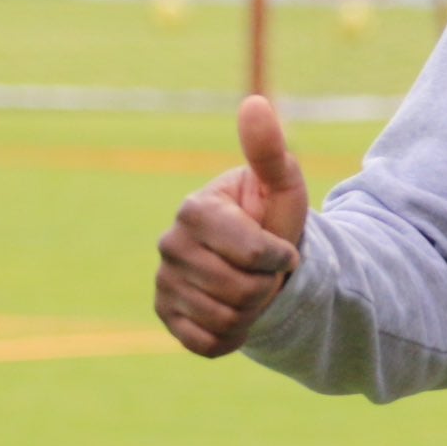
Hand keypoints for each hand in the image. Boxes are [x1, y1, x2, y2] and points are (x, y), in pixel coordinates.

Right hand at [154, 95, 309, 357]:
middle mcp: (170, 245)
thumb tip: (254, 102)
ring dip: (253, 311)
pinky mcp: (166, 316)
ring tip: (251, 288)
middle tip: (266, 271)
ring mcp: (164, 282)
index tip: (281, 246)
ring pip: (226, 319)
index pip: (252, 253)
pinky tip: (236, 313)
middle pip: (239, 290)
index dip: (278, 257)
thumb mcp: (282, 183)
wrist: (263, 261)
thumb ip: (269, 148)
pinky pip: (206, 343)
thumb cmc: (273, 217)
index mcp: (195, 210)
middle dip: (267, 285)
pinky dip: (232, 335)